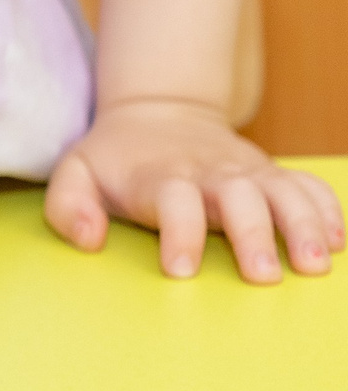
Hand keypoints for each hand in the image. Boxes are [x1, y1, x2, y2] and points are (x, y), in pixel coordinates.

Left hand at [44, 98, 343, 282]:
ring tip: (316, 266)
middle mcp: (210, 173)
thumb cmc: (115, 159)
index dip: (177, 232)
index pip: (172, 200)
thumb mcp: (74, 173)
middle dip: (252, 234)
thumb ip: (68, 207)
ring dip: (303, 225)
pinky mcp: (273, 173)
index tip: (180, 269)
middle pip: (237, 197)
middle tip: (262, 277)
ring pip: (283, 191)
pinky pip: (308, 186)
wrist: (158, 113)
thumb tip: (89, 239)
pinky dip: (327, 208)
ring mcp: (247, 171)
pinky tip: (338, 240)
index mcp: (161, 177)